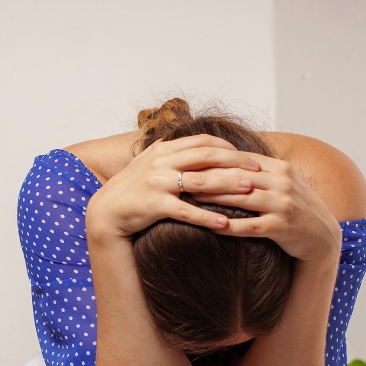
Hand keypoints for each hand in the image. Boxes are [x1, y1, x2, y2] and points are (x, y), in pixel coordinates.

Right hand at [85, 134, 262, 239]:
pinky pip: (187, 210)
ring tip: (251, 192)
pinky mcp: (155, 205)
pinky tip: (225, 224)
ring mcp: (158, 182)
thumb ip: (173, 154)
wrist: (106, 212)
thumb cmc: (132, 190)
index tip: (249, 157)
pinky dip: (207, 217)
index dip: (229, 148)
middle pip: (207, 156)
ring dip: (229, 185)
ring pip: (201, 180)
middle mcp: (162, 162)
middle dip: (236, 162)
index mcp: (164, 149)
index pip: (203, 141)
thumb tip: (199, 148)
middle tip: (258, 171)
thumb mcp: (150, 164)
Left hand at [195, 154, 340, 262]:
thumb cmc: (296, 208)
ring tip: (191, 199)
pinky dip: (228, 226)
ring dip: (214, 198)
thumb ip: (259, 171)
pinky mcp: (282, 227)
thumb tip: (226, 158)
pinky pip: (249, 226)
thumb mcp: (282, 183)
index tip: (190, 161)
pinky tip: (210, 226)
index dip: (214, 160)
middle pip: (238, 176)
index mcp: (279, 168)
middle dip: (208, 177)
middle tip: (182, 178)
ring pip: (241, 198)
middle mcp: (282, 183)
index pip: (241, 159)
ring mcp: (282, 205)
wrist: (322, 236)